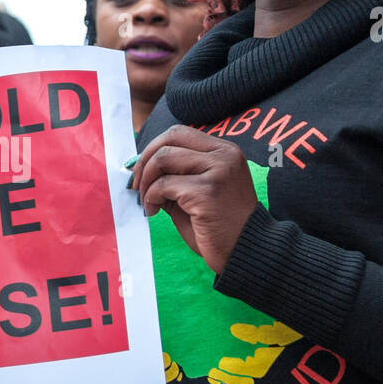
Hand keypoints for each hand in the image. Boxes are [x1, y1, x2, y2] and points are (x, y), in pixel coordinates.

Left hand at [131, 125, 257, 273]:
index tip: (141, 170)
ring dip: (146, 182)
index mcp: (224, 150)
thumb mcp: (195, 193)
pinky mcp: (207, 191)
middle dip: (145, 161)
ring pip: (163, 159)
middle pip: (169, 140)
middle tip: (136, 185)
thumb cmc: (219, 225)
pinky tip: (154, 211)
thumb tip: (140, 168)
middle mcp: (224, 155)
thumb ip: (174, 176)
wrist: (246, 250)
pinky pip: (164, 185)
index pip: (179, 133)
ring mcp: (218, 170)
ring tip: (147, 202)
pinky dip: (151, 197)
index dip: (153, 148)